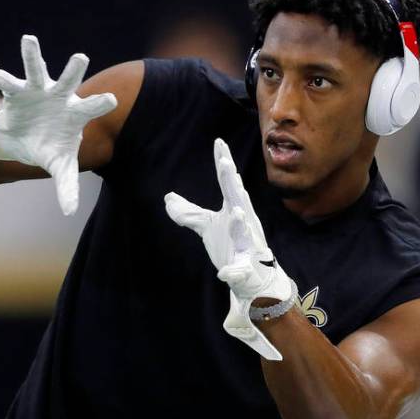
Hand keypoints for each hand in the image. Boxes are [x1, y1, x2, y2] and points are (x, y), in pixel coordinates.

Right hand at [0, 35, 117, 215]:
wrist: (25, 139)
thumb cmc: (50, 147)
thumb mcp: (60, 165)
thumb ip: (67, 185)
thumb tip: (70, 211)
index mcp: (75, 113)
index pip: (91, 107)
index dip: (100, 103)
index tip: (112, 100)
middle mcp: (58, 96)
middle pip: (68, 81)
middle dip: (74, 70)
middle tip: (80, 57)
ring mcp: (37, 91)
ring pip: (36, 70)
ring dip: (32, 55)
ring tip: (28, 38)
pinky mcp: (16, 91)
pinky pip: (3, 81)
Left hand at [164, 138, 296, 360]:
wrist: (252, 276)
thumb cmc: (231, 245)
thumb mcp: (206, 227)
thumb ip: (188, 213)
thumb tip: (167, 198)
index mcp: (234, 209)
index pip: (227, 182)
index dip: (223, 162)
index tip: (218, 142)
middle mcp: (243, 222)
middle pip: (238, 199)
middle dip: (233, 184)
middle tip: (226, 165)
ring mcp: (247, 245)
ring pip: (244, 232)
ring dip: (240, 223)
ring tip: (235, 212)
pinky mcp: (246, 268)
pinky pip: (239, 270)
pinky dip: (233, 272)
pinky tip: (225, 273)